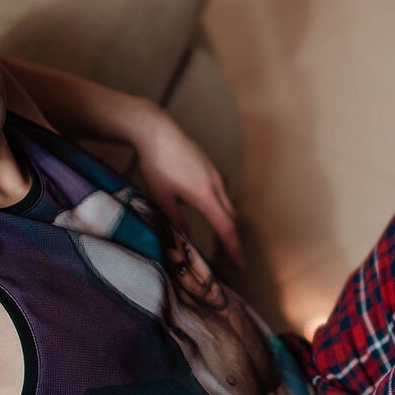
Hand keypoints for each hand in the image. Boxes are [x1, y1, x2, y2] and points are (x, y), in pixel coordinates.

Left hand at [134, 114, 244, 267]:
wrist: (156, 130)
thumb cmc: (155, 164)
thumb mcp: (162, 198)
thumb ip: (176, 221)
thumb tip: (186, 238)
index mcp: (205, 195)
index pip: (225, 228)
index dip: (233, 248)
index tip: (238, 263)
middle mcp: (216, 185)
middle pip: (232, 218)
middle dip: (231, 239)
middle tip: (225, 257)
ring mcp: (216, 174)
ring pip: (228, 205)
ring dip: (227, 223)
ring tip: (218, 238)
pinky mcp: (212, 168)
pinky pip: (223, 193)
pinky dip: (222, 208)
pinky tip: (209, 211)